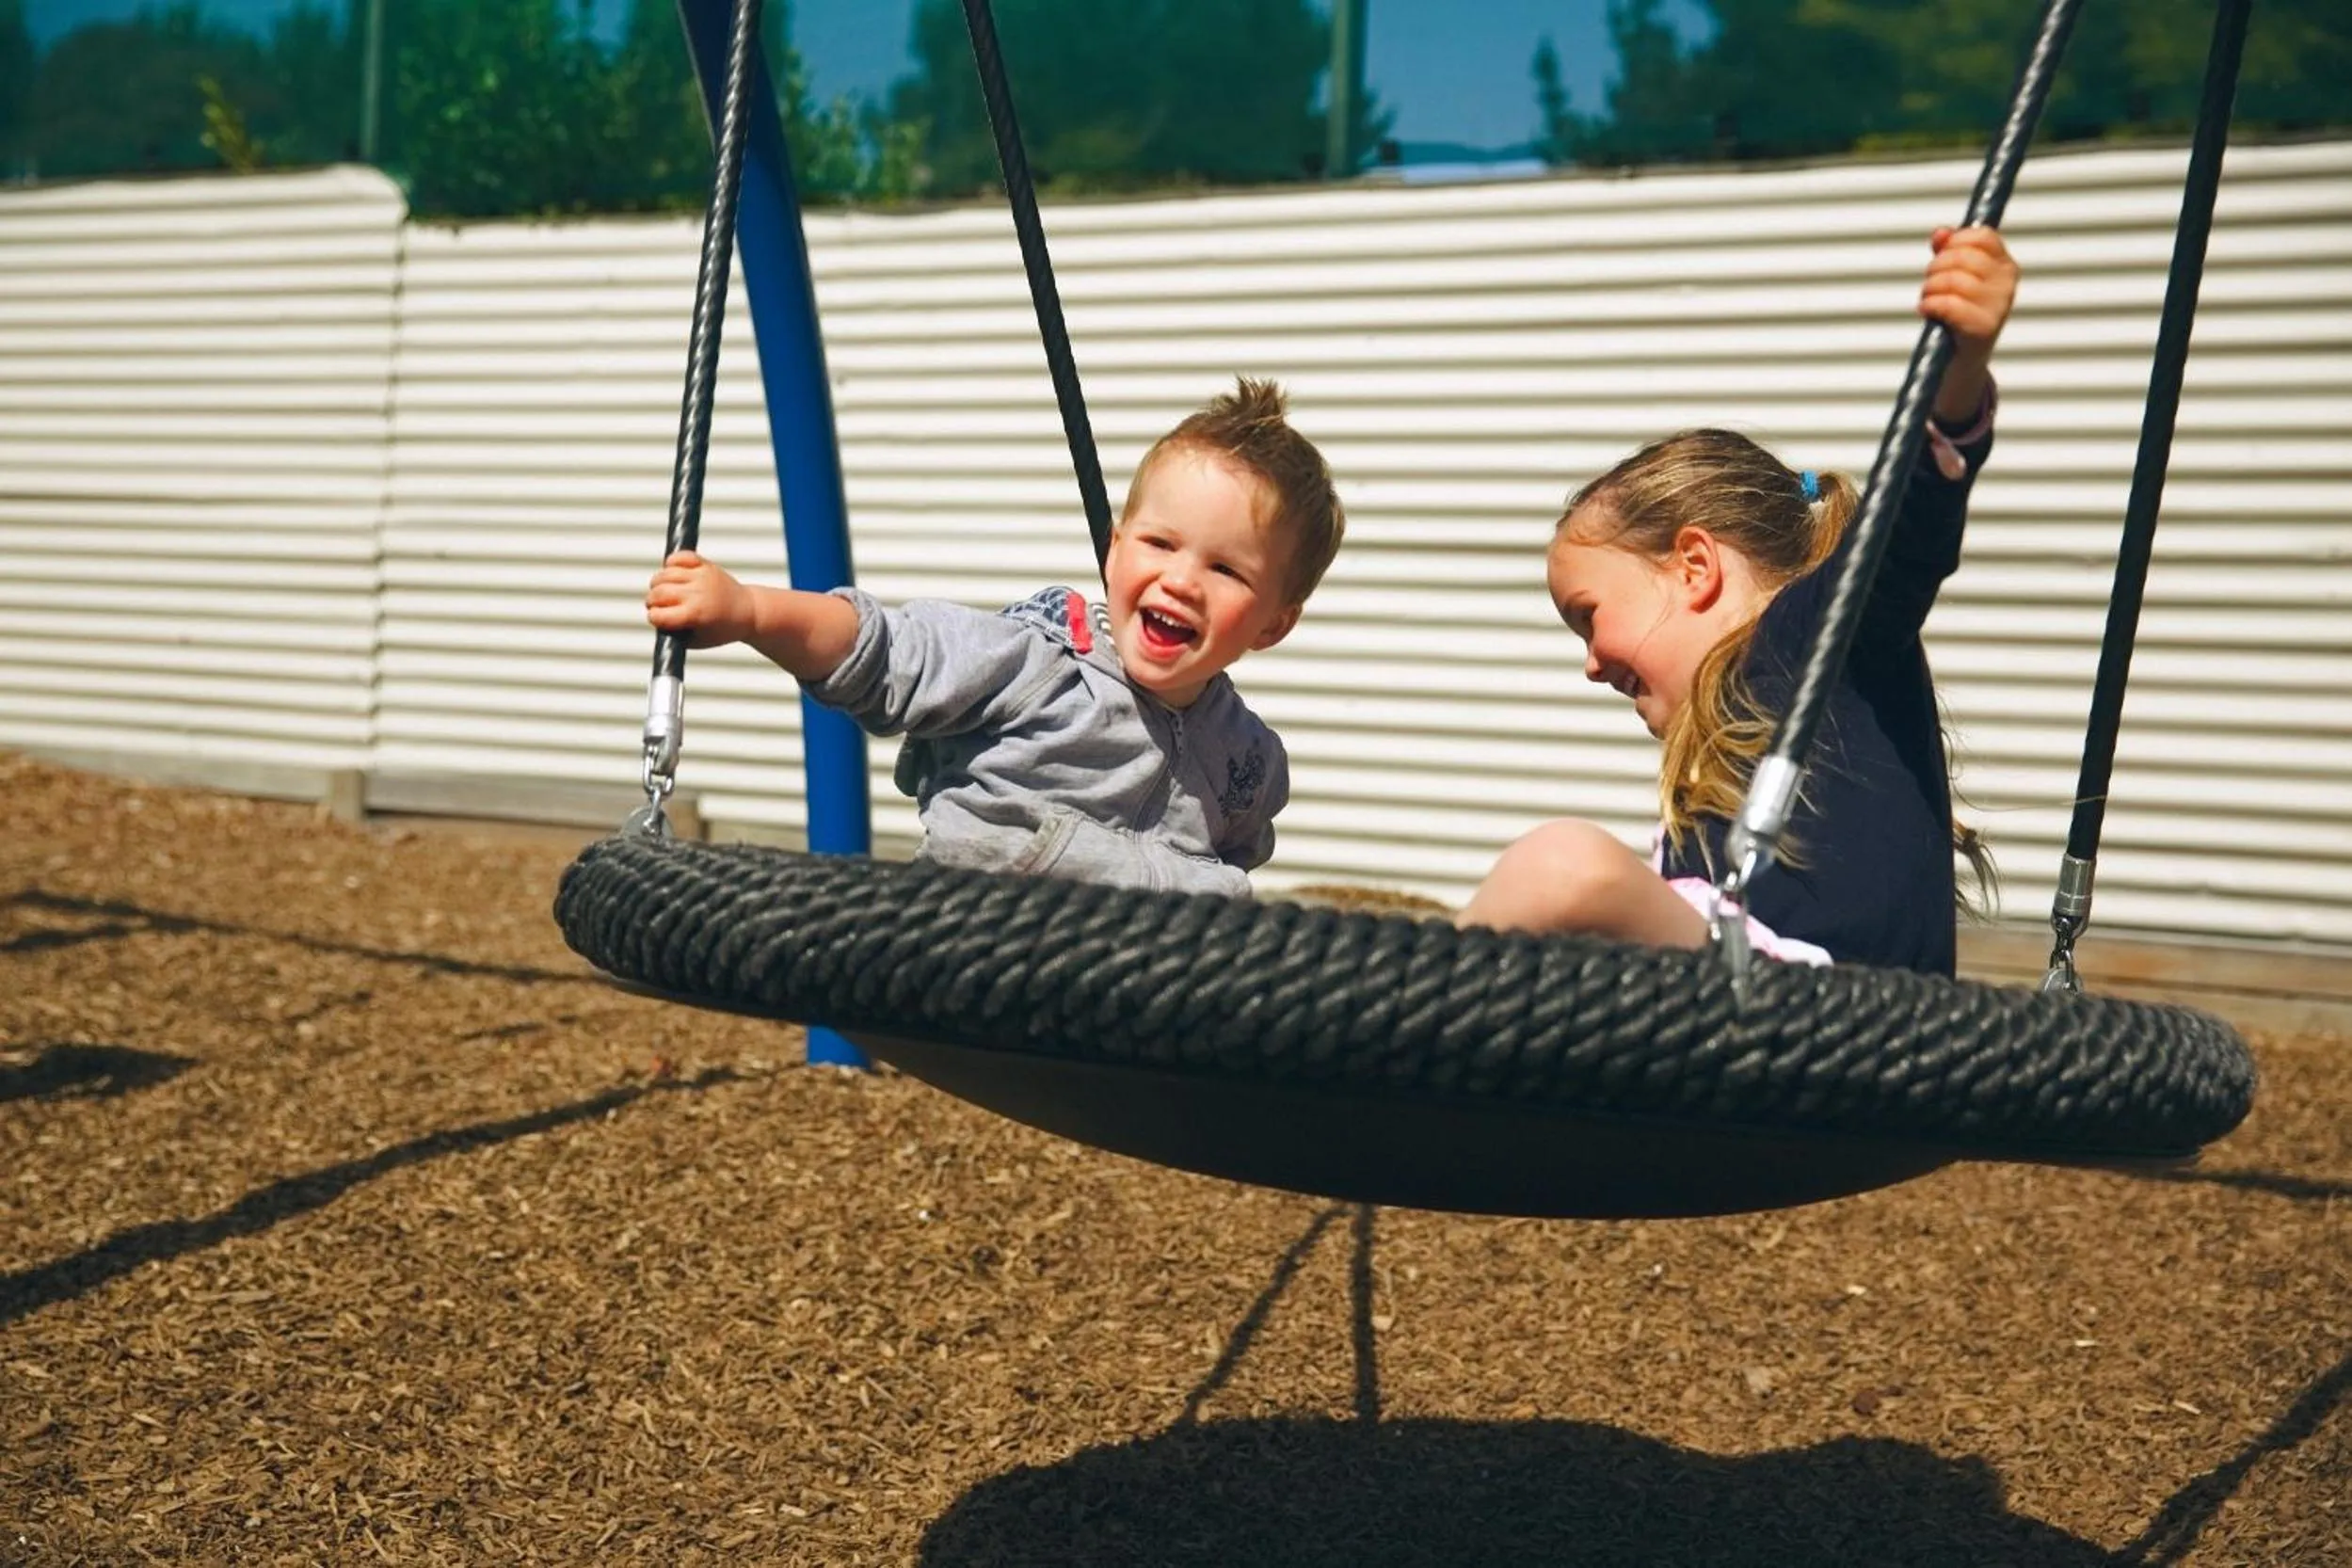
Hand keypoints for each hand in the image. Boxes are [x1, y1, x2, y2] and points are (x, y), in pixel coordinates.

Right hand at [645, 549, 754, 648]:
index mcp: (694, 615)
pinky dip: (672, 562)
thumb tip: (654, 620)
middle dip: (652, 601)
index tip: (658, 619)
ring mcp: (701, 577)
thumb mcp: (697, 641)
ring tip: (665, 590)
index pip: (657, 614)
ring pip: (665, 573)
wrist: (748, 612)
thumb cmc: (722, 629)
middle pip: (658, 592)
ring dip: (658, 582)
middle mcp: (697, 594)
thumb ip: (674, 634)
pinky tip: (673, 572)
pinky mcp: (706, 565)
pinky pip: (681, 556)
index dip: (654, 618)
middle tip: (658, 605)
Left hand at [1921, 225, 2016, 356]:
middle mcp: (2007, 284)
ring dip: (1929, 288)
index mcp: (2005, 266)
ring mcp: (1998, 306)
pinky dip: (1929, 305)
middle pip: (1962, 257)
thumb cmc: (1959, 314)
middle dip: (1935, 268)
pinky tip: (1927, 310)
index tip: (1942, 255)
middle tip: (1930, 283)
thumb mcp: (1956, 276)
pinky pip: (1948, 304)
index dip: (1955, 241)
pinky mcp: (1984, 328)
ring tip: (1929, 299)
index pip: (1982, 236)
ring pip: (1952, 279)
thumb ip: (1948, 249)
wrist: (1962, 358)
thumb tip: (1940, 232)